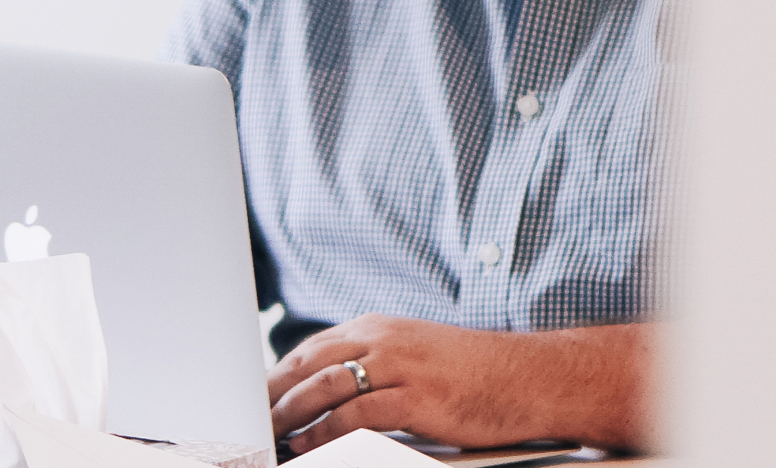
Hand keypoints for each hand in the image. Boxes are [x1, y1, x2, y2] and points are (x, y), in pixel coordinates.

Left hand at [266, 316, 651, 455]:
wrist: (529, 376)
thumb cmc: (474, 374)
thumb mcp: (415, 356)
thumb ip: (372, 366)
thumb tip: (325, 393)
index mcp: (378, 327)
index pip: (309, 349)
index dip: (274, 377)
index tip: (250, 401)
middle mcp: (382, 339)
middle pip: (306, 364)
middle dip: (270, 395)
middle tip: (245, 422)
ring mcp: (399, 365)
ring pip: (323, 387)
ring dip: (288, 415)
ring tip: (268, 438)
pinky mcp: (415, 397)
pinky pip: (355, 415)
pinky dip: (325, 434)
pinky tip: (308, 448)